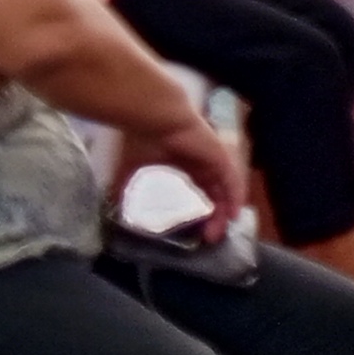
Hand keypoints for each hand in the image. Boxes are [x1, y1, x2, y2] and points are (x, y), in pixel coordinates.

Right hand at [111, 106, 248, 239]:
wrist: (155, 117)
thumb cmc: (143, 138)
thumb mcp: (133, 168)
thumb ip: (129, 187)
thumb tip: (119, 207)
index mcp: (182, 162)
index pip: (195, 190)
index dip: (195, 210)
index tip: (192, 230)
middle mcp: (199, 161)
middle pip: (211, 193)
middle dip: (211, 216)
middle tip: (206, 238)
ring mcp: (212, 158)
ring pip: (223, 190)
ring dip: (222, 213)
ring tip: (216, 233)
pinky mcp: (220, 157)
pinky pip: (232, 182)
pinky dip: (234, 199)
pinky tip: (232, 216)